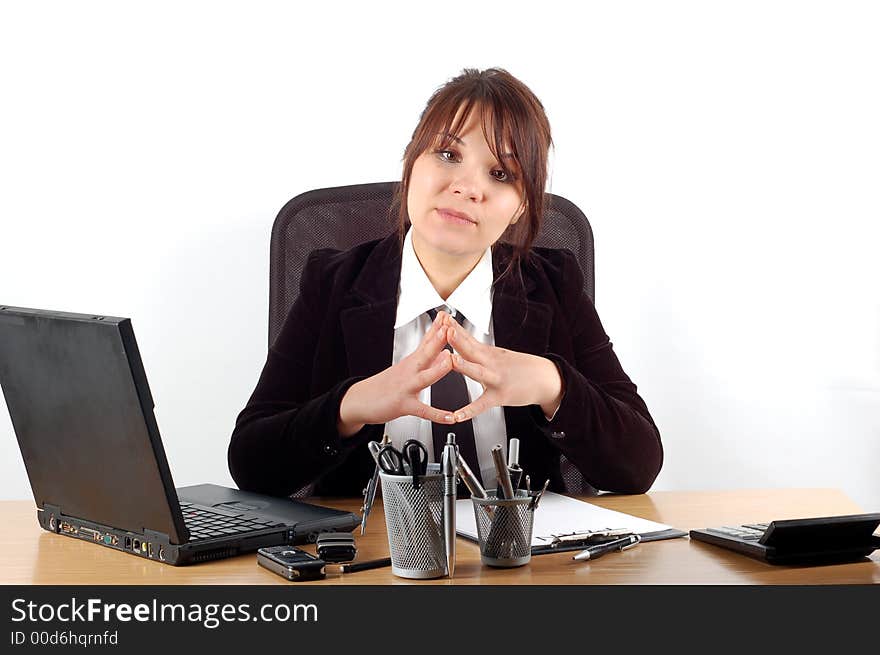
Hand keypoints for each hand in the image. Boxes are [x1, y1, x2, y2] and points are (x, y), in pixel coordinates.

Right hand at [337, 310, 458, 436]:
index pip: (425, 341)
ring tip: (450, 361)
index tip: (446, 315)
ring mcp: (406, 387)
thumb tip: (441, 346)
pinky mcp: (403, 405)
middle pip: (425, 353)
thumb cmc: (386, 384)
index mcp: (411, 362)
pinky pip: (422, 410)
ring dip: (437, 369)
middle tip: (449, 327)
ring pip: (424, 378)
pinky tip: (450, 417)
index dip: (436, 328)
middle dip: (438, 340)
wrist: (360, 400)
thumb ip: (424, 356)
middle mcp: (409, 371)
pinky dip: (437, 414)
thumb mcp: (406, 367)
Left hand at [445, 320, 563, 422]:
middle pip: (471, 349)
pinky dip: (469, 411)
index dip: (455, 327)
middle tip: (444, 328)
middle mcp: (491, 363)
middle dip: (457, 338)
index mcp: (488, 353)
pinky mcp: (499, 396)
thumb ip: (477, 349)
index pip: (469, 338)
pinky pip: (482, 404)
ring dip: (464, 364)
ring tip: (451, 359)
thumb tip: (460, 339)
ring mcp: (495, 379)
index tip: (442, 317)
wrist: (545, 379)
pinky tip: (457, 416)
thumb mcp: (498, 354)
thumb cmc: (519, 368)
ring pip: (477, 371)